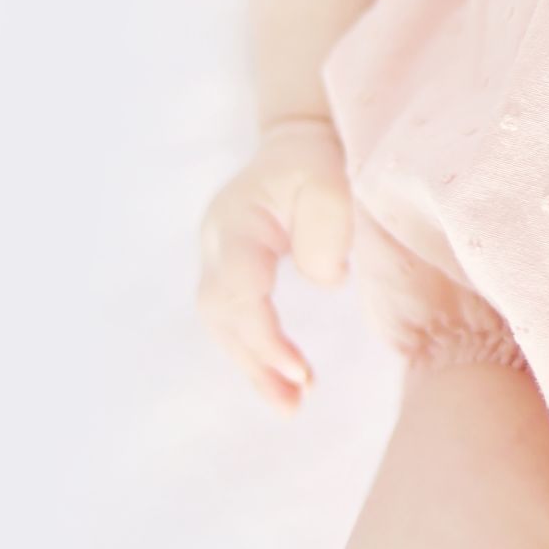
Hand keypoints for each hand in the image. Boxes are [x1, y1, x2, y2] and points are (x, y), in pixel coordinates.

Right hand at [196, 116, 351, 411]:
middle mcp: (217, 242)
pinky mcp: (232, 271)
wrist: (300, 142)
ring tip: (292, 406)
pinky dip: (256, 353)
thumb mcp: (331, 179)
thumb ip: (328, 228)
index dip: (263, 335)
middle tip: (295, 404)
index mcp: (237, 220)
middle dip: (255, 362)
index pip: (237, 288)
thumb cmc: (320, 159)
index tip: (300, 370)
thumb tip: (327, 280)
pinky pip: (234, 320)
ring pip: (222, 325)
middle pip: (221, 315)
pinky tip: (284, 381)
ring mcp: (218, 257)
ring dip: (254, 367)